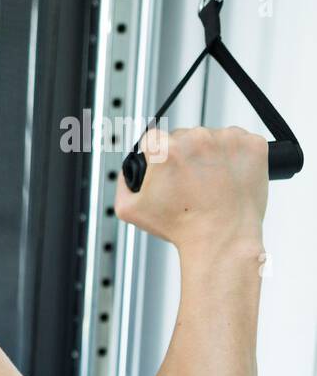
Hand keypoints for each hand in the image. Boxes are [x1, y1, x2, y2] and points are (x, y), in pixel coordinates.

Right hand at [115, 126, 267, 249]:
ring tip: (211, 182)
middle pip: (184, 136)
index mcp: (166, 150)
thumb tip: (129, 168)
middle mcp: (196, 139)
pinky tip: (228, 176)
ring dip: (210, 154)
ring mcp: (228, 140)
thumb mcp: (131, 210)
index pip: (154, 138)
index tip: (168, 170)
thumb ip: (122, 183)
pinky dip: (235, 155)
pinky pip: (240, 141)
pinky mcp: (253, 145)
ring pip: (212, 138)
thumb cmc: (182, 227)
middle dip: (185, 155)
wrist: (222, 239)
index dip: (157, 157)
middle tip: (191, 182)